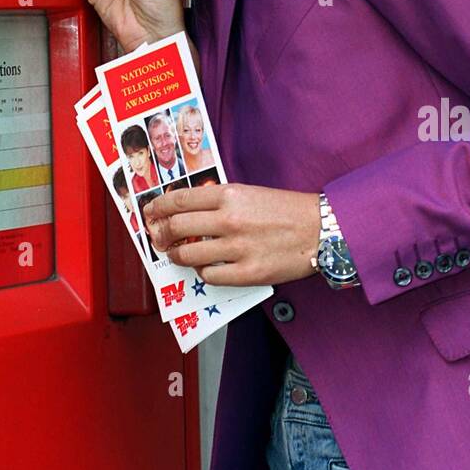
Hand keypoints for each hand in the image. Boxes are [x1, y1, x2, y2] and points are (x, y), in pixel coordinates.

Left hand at [141, 183, 320, 286]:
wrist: (318, 230)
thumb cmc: (284, 210)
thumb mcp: (248, 193)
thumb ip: (218, 201)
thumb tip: (186, 212)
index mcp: (229, 195)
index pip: (180, 200)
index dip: (158, 207)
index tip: (150, 212)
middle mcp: (230, 220)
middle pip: (177, 227)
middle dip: (161, 233)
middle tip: (158, 237)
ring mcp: (237, 248)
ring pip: (188, 255)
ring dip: (177, 256)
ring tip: (177, 255)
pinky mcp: (247, 273)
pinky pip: (209, 276)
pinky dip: (203, 272)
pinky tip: (206, 268)